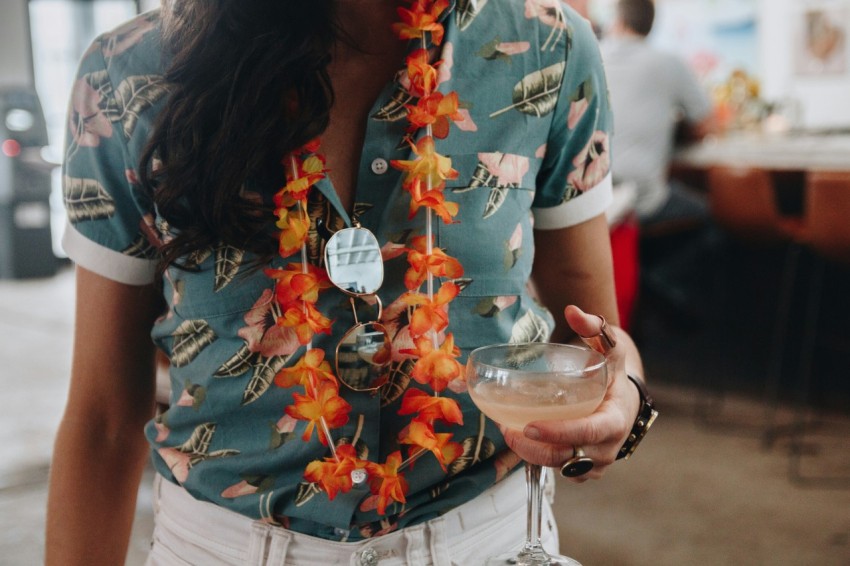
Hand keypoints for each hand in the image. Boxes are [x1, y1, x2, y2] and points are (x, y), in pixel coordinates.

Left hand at [499, 305, 640, 481]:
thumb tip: (572, 311)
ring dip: (532, 455)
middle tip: (506, 429)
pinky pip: (559, 470)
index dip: (560, 433)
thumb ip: (594, 327)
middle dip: (535, 449)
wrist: (623, 394)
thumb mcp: (610, 347)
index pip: (589, 433)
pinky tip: (518, 440)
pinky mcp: (584, 468)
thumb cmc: (615, 370)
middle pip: (569, 457)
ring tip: (507, 431)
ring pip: (561, 468)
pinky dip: (538, 459)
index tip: (530, 426)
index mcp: (616, 419)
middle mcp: (608, 446)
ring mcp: (596, 461)